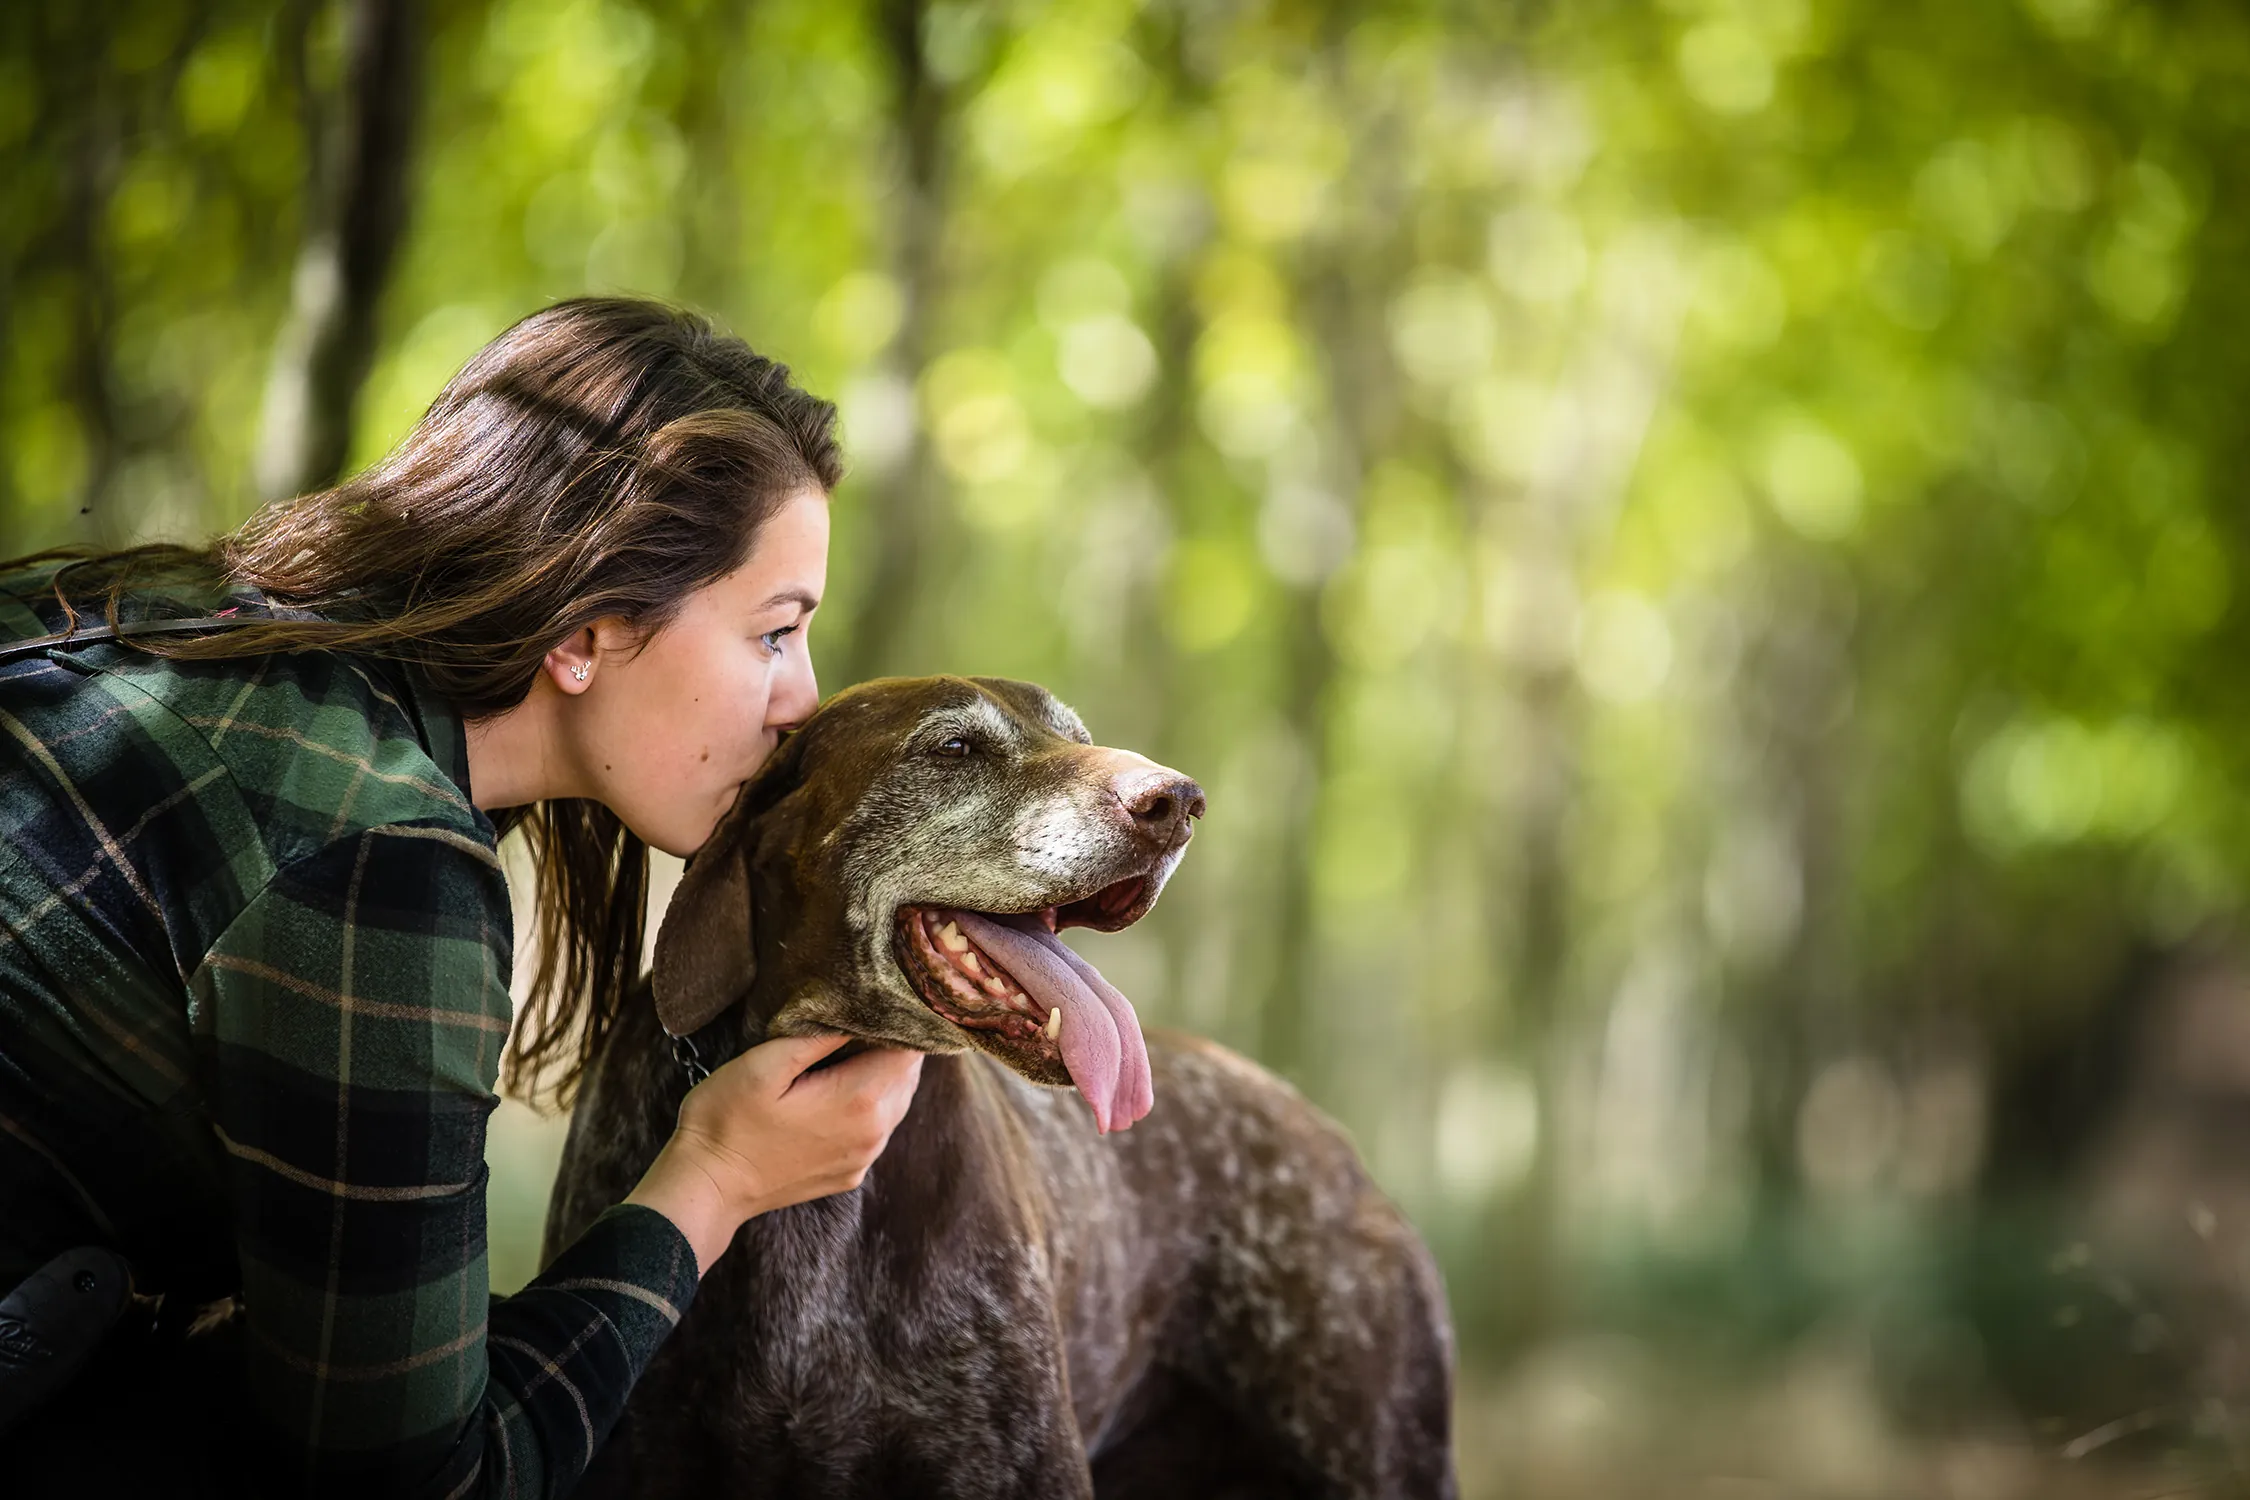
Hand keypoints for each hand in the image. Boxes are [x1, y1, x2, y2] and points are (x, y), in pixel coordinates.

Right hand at [623, 1032, 924, 1273]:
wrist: (705, 1188)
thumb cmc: (726, 1120)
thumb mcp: (765, 1064)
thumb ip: (821, 1037)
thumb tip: (863, 1012)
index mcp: (860, 1100)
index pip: (910, 1051)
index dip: (899, 1021)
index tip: (878, 1000)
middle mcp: (873, 1134)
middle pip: (909, 1076)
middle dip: (894, 1045)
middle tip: (864, 1016)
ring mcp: (863, 1159)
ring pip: (897, 1102)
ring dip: (883, 1074)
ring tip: (853, 1047)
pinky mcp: (849, 1174)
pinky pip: (877, 1129)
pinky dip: (871, 1104)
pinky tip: (839, 1089)